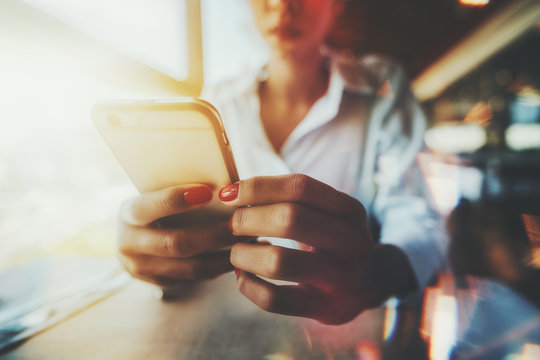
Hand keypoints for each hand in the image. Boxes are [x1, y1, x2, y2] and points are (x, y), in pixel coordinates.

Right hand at [117, 184, 237, 287]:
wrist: (136, 237)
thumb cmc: (157, 208)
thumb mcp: (156, 195)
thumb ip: (180, 193)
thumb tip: (225, 187)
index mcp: (129, 214)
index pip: (149, 207)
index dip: (176, 200)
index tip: (207, 192)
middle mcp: (130, 244)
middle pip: (176, 243)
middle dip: (214, 235)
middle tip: (241, 224)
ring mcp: (142, 268)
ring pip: (190, 267)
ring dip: (224, 256)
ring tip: (249, 242)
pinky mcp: (159, 283)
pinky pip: (196, 277)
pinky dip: (220, 267)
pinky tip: (239, 256)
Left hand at [220, 174, 416, 323]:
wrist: (368, 285)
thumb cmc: (332, 240)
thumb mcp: (327, 213)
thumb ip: (291, 199)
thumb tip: (232, 192)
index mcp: (350, 211)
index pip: (300, 188)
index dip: (259, 187)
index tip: (229, 194)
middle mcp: (351, 242)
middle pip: (290, 219)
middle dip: (249, 219)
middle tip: (233, 225)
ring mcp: (341, 279)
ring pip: (279, 262)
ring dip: (245, 254)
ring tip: (236, 252)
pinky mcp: (324, 309)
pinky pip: (275, 300)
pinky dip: (248, 286)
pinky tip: (243, 277)